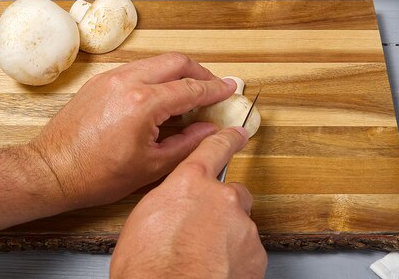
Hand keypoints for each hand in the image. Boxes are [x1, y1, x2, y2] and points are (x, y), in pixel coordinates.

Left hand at [27, 52, 236, 209]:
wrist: (52, 170)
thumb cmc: (97, 174)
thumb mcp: (151, 166)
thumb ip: (188, 144)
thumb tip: (210, 130)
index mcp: (143, 103)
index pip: (190, 88)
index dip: (215, 89)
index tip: (230, 89)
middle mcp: (127, 81)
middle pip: (176, 62)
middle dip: (199, 72)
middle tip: (213, 87)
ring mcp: (110, 77)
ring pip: (155, 62)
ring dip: (177, 72)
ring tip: (189, 92)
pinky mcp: (99, 81)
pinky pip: (137, 69)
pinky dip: (156, 76)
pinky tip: (161, 95)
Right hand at [110, 127, 267, 278]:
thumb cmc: (147, 267)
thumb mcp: (143, 220)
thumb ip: (168, 201)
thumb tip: (175, 207)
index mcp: (189, 184)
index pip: (214, 149)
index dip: (228, 139)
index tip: (238, 133)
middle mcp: (221, 198)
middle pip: (232, 193)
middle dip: (221, 208)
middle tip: (201, 229)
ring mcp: (242, 226)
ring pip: (240, 225)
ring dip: (226, 236)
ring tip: (202, 256)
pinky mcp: (255, 254)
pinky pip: (247, 250)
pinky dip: (235, 259)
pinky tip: (214, 269)